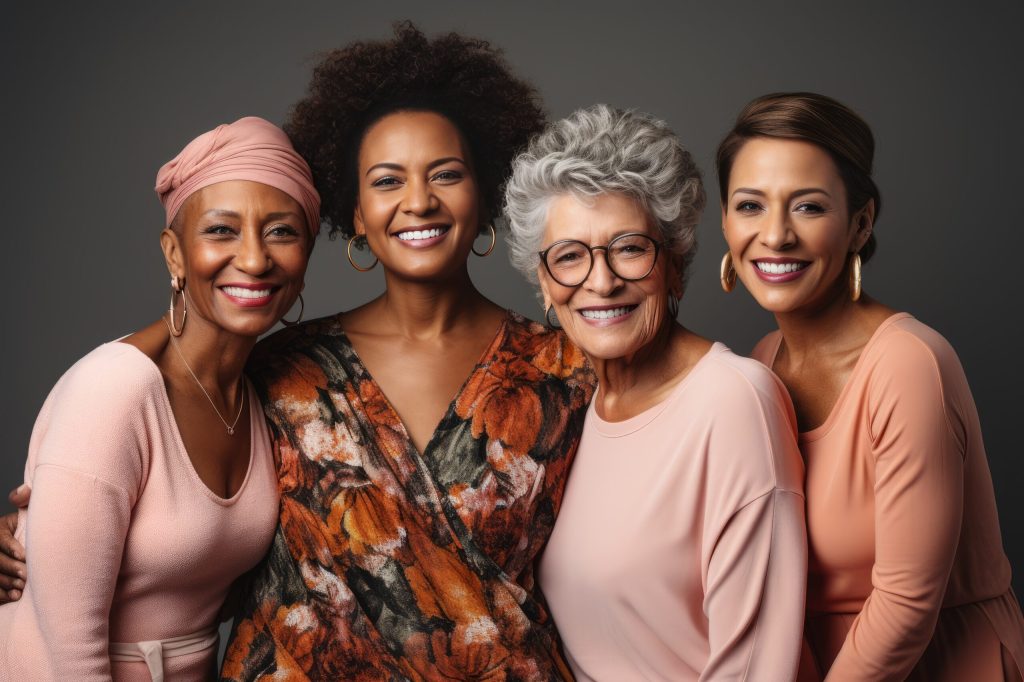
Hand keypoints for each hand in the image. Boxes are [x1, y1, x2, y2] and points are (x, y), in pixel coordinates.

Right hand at [0, 484, 29, 602]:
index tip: (25, 555)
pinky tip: (14, 596)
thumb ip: (27, 499)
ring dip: (6, 582)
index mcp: (0, 528)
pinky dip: (2, 594)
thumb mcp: (30, 512)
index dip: (11, 547)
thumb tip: (23, 491)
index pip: (0, 538)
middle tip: (27, 576)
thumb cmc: (36, 527)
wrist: (38, 542)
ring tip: (22, 587)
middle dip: (11, 567)